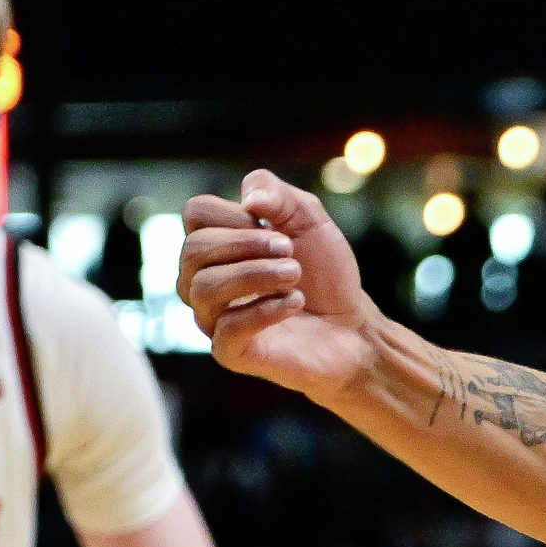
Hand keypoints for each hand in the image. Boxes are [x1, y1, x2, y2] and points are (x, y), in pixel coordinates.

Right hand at [180, 172, 384, 397]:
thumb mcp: (310, 219)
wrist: (352, 327)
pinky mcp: (230, 352)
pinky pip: (227, 329)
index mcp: (216, 244)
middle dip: (246, 244)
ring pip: (204, 288)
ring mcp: (213, 318)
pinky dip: (265, 311)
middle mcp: (204, 279)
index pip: (196, 213)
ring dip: (256, 275)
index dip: (237, 213)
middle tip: (291, 252)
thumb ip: (278, 194)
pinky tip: (295, 303)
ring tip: (295, 275)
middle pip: (194, 249)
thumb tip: (249, 199)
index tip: (277, 227)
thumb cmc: (325, 273)